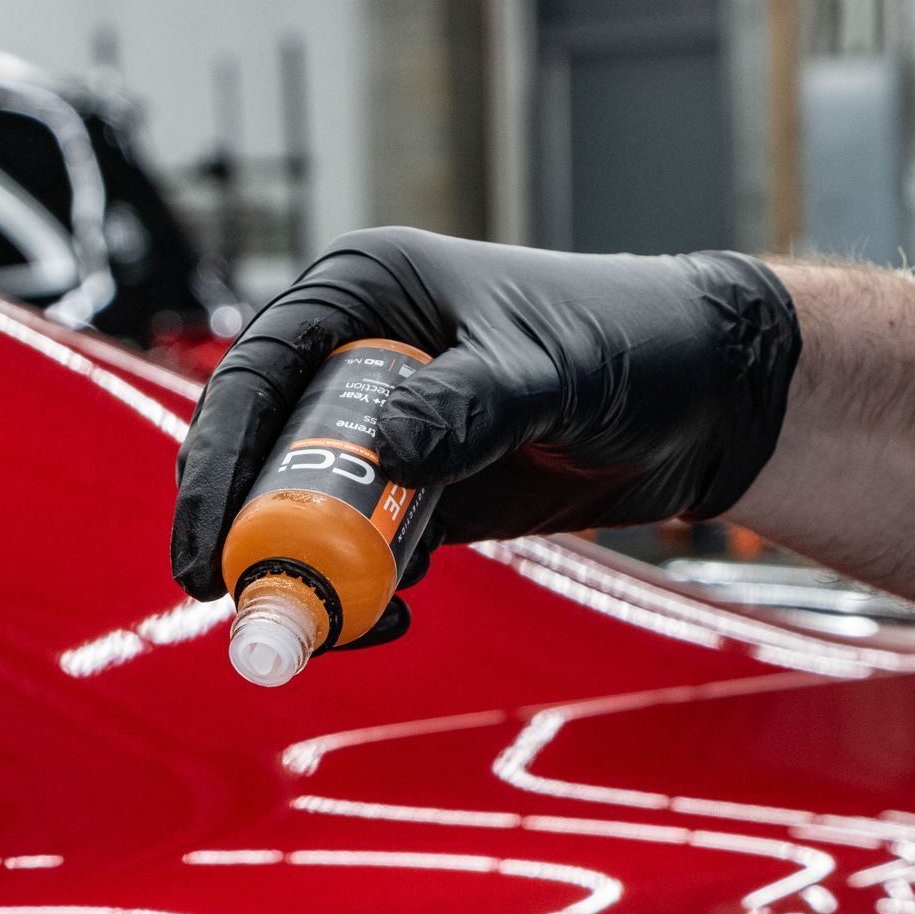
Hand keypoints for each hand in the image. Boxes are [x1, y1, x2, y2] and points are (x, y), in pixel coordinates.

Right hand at [170, 227, 800, 604]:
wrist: (707, 402)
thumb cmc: (633, 344)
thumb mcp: (549, 369)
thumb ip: (473, 403)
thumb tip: (386, 449)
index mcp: (365, 294)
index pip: (256, 376)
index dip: (217, 461)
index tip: (207, 545)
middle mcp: (359, 359)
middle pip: (261, 452)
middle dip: (249, 532)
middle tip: (244, 603)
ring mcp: (386, 430)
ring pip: (304, 511)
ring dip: (307, 572)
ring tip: (345, 619)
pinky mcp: (418, 491)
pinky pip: (359, 548)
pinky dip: (359, 589)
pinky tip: (393, 611)